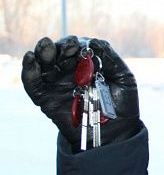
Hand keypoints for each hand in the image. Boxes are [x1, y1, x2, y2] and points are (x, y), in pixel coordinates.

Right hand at [22, 36, 140, 149]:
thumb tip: (93, 41)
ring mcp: (57, 84)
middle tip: (68, 48)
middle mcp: (70, 71)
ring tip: (46, 48)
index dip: (76, 44)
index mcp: (88, 64)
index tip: (81, 47)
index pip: (77, 47)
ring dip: (42, 52)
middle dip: (60, 46)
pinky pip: (33, 83)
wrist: (117, 133)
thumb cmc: (122, 104)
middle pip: (58, 52)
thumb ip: (111, 60)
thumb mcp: (124, 79)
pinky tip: (30, 59)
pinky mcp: (46, 99)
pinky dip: (28, 70)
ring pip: (43, 63)